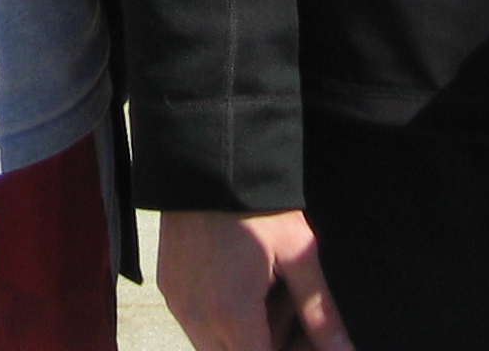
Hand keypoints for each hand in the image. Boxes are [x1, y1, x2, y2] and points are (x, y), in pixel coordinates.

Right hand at [157, 208, 351, 350]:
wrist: (210, 157)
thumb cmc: (257, 204)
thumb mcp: (298, 254)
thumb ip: (320, 312)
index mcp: (232, 316)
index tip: (309, 337)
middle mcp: (196, 317)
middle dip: (270, 344)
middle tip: (294, 309)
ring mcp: (178, 302)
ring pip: (214, 346)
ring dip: (245, 334)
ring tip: (269, 288)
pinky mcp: (168, 286)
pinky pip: (196, 322)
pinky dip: (222, 317)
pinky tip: (244, 280)